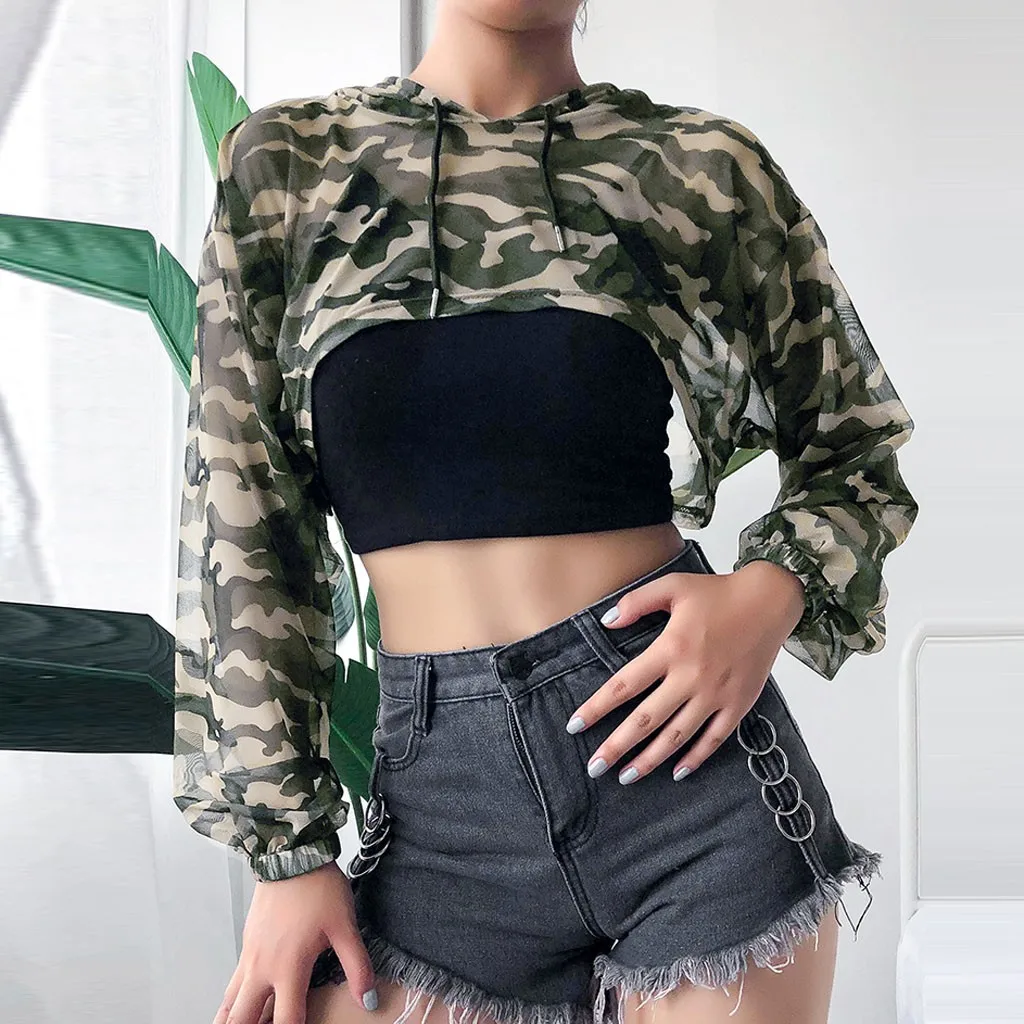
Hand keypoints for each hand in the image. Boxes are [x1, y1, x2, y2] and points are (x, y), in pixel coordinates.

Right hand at [212, 859, 377, 1023]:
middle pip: (242, 1020)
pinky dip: (232, 1002)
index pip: (286, 1022)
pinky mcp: (246, 944)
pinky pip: (232, 984)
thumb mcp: (345, 926)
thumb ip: (357, 966)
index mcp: (288, 968)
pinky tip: (240, 1006)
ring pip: (229, 1005)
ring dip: (234, 1021)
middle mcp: (262, 968)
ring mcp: (249, 956)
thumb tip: (368, 999)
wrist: (291, 853)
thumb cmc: (318, 887)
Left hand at [566, 561, 805, 783]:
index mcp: (671, 648)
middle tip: (595, 766)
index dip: (597, 707)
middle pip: (647, 720)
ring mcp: (717, 694)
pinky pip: (715, 738)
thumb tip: (604, 622)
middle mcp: (692, 676)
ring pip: (677, 736)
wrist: (770, 601)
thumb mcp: (672, 586)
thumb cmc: (717, 592)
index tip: (575, 725)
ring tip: (626, 777)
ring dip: (650, 760)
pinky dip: (696, 758)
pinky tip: (677, 772)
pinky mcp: (739, 703)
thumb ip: (636, 602)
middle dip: (617, 746)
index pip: (624, 685)